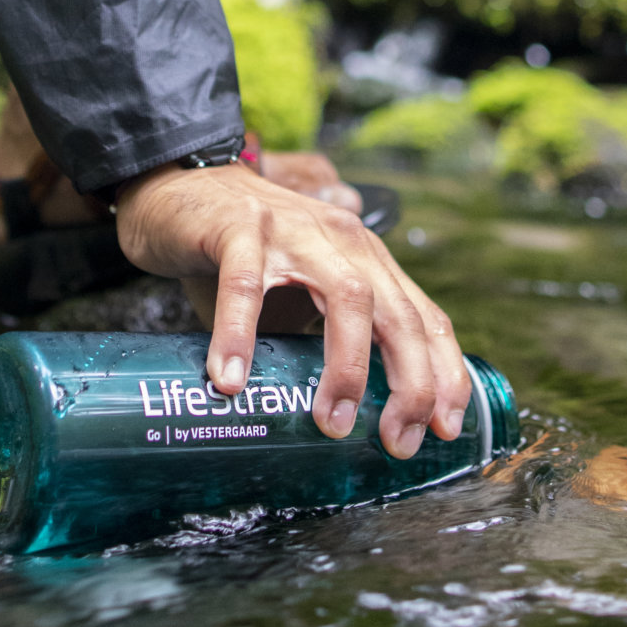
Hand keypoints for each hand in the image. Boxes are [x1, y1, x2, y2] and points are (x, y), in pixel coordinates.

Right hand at [114, 163, 468, 458]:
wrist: (180, 187)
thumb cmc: (244, 257)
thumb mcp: (301, 297)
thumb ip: (323, 341)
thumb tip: (342, 423)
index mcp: (366, 260)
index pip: (424, 318)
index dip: (445, 373)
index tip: (446, 428)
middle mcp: (342, 241)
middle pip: (397, 314)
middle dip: (410, 382)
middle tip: (397, 439)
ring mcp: (294, 230)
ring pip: (346, 296)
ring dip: (348, 366)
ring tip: (332, 421)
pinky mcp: (238, 227)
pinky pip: (245, 285)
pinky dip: (240, 335)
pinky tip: (231, 380)